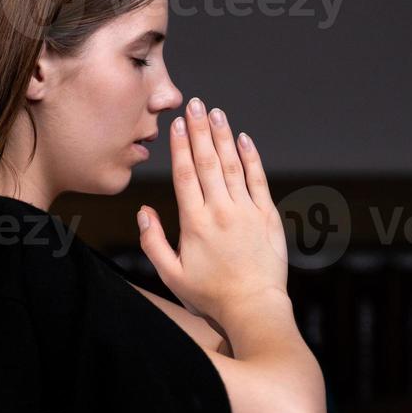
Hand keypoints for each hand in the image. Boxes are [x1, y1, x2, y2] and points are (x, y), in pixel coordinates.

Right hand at [135, 98, 287, 327]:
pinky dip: (251, 157)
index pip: (185, 175)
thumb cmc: (209, 295)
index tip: (177, 123)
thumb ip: (152, 241)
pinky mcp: (267, 216)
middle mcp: (221, 211)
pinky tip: (244, 139)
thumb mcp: (170, 274)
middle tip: (196, 104)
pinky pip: (258, 180)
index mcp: (194, 223)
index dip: (180, 146)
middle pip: (208, 162)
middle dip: (200, 130)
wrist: (253, 308)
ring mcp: (247, 211)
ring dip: (223, 136)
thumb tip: (144, 211)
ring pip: (233, 165)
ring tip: (216, 113)